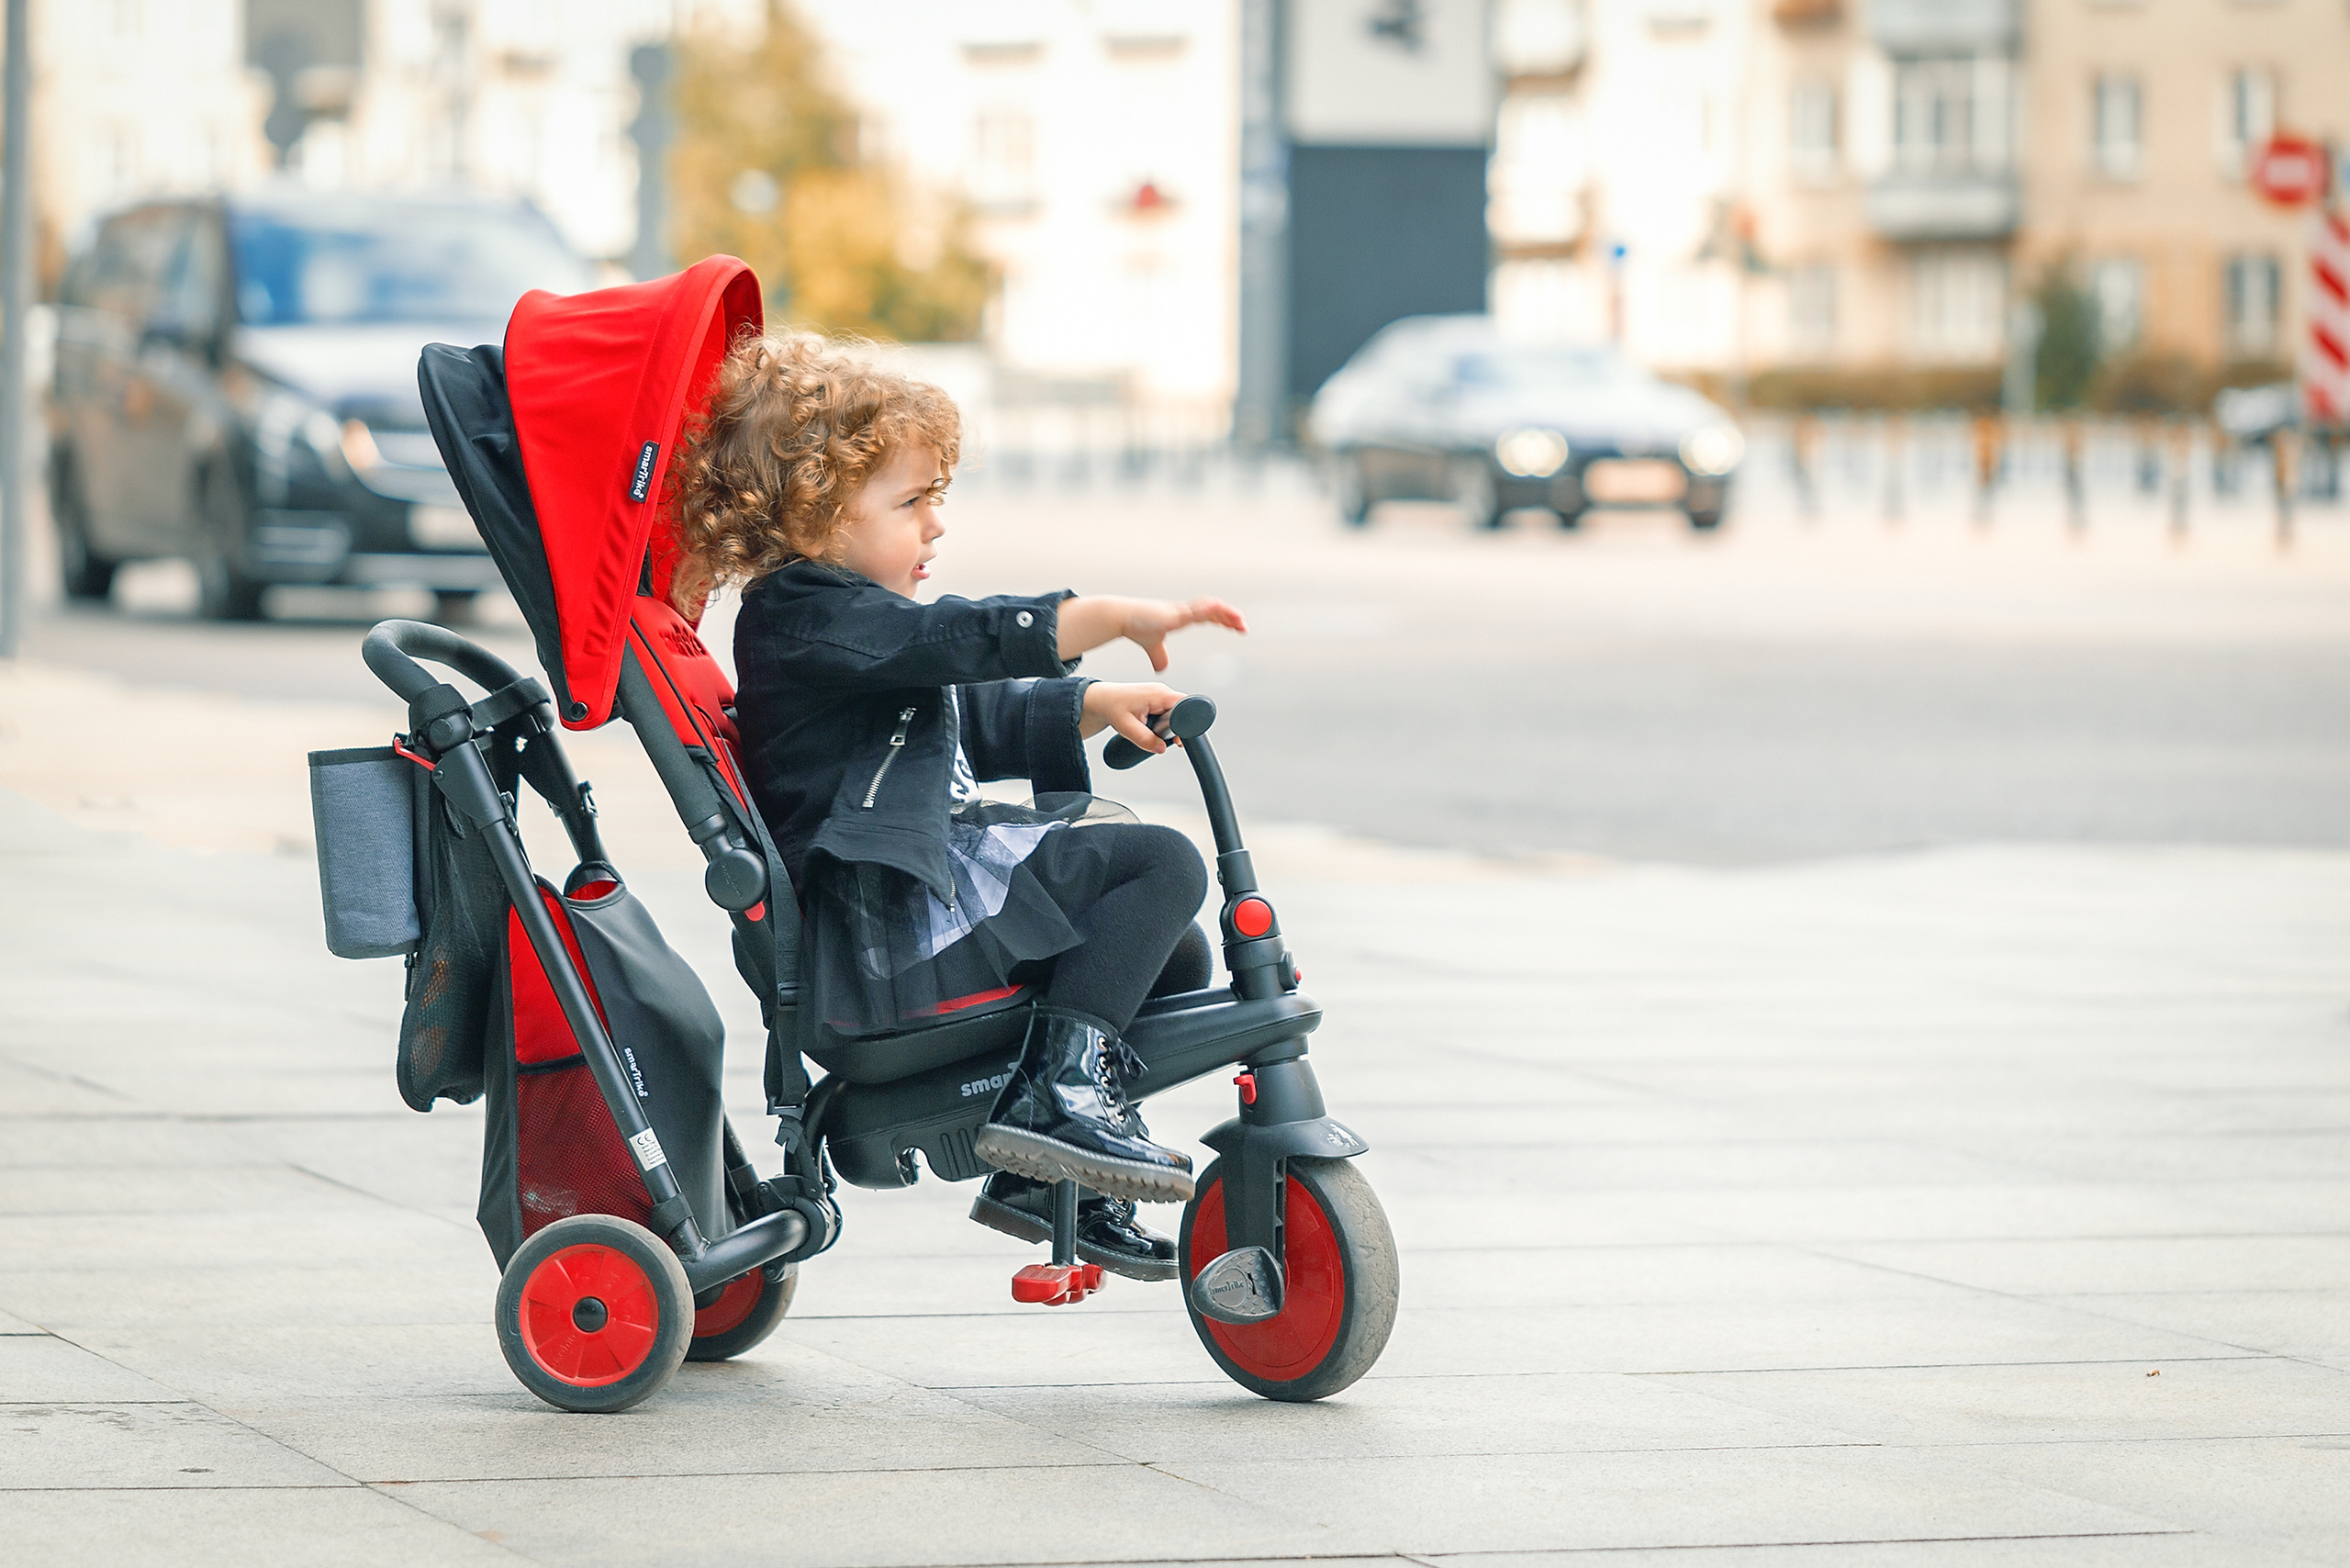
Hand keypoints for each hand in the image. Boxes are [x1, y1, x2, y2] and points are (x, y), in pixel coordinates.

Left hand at [1081, 682, 1184, 751]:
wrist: (1101, 700)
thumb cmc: (1111, 707)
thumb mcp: (1127, 728)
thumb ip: (1145, 740)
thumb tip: (1161, 749)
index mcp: (1159, 694)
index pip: (1185, 704)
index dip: (1187, 720)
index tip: (1179, 734)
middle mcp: (1162, 691)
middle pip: (1182, 710)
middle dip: (1176, 726)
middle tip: (1161, 735)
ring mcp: (1159, 694)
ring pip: (1175, 711)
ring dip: (1169, 724)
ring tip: (1152, 729)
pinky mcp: (1156, 699)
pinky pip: (1168, 710)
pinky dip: (1164, 721)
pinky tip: (1153, 726)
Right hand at [1117, 596, 1247, 672]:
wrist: (1122, 618)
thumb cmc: (1136, 627)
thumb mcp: (1153, 646)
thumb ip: (1159, 657)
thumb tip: (1162, 669)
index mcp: (1182, 616)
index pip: (1209, 616)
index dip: (1223, 620)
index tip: (1237, 628)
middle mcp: (1184, 611)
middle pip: (1214, 611)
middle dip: (1230, 618)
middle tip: (1244, 628)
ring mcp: (1180, 610)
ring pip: (1209, 607)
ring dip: (1225, 613)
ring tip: (1239, 620)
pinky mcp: (1174, 613)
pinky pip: (1195, 610)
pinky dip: (1208, 609)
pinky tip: (1218, 609)